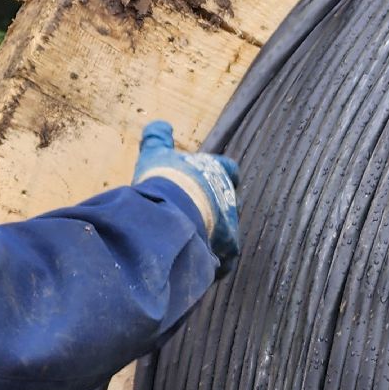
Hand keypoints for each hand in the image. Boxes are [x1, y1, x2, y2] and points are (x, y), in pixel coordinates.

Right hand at [133, 120, 240, 274]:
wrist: (170, 213)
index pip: (230, 169)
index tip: (212, 178)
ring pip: (228, 231)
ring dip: (214, 235)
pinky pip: (224, 258)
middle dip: (217, 208)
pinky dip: (213, 262)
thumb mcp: (156, 154)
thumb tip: (158, 124)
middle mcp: (229, 196)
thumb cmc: (166, 180)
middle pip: (230, 201)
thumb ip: (158, 138)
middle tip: (198, 213)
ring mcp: (232, 224)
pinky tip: (199, 264)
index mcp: (218, 171)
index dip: (222, 174)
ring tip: (194, 241)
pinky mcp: (227, 248)